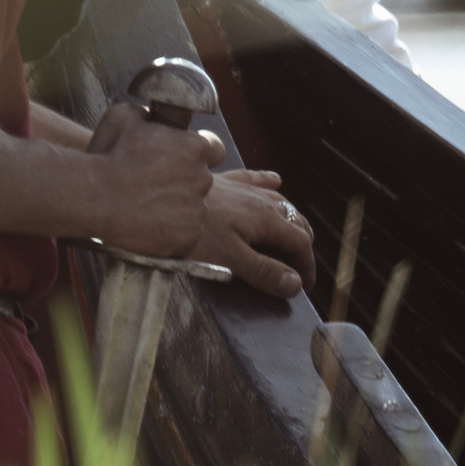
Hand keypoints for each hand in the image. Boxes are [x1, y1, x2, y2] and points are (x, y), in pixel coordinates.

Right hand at [83, 102, 220, 259]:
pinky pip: (182, 234)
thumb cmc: (107, 155)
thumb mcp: (122, 116)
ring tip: (141, 206)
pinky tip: (143, 224)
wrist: (92, 197)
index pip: (214, 149)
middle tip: (149, 183)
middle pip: (200, 180)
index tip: (180, 158)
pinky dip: (167, 231)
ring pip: (191, 208)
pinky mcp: (187, 238)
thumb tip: (152, 117)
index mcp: (195, 148)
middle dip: (180, 181)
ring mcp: (197, 211)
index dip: (195, 153)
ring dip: (173, 207)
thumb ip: (147, 114)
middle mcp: (203, 179)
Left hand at [191, 168, 315, 298]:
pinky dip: (269, 183)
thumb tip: (295, 284)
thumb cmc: (192, 232)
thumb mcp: (229, 258)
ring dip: (291, 219)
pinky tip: (274, 181)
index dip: (306, 266)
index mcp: (267, 218)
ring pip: (280, 200)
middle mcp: (259, 199)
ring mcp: (241, 187)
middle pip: (295, 220)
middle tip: (298, 267)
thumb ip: (263, 271)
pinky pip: (255, 179)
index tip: (304, 286)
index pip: (300, 243)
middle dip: (302, 245)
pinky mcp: (223, 180)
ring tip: (294, 234)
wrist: (157, 195)